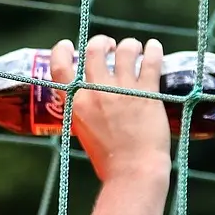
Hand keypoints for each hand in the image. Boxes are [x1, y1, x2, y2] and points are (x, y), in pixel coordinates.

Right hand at [50, 35, 171, 181]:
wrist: (134, 171)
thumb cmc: (109, 161)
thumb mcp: (85, 132)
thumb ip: (86, 111)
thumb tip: (92, 99)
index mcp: (77, 103)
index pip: (60, 67)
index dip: (61, 51)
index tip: (67, 44)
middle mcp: (97, 91)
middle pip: (94, 50)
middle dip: (102, 42)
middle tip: (110, 46)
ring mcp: (123, 90)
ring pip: (125, 50)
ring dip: (129, 45)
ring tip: (134, 48)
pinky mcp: (147, 92)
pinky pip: (150, 61)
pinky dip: (153, 50)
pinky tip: (154, 47)